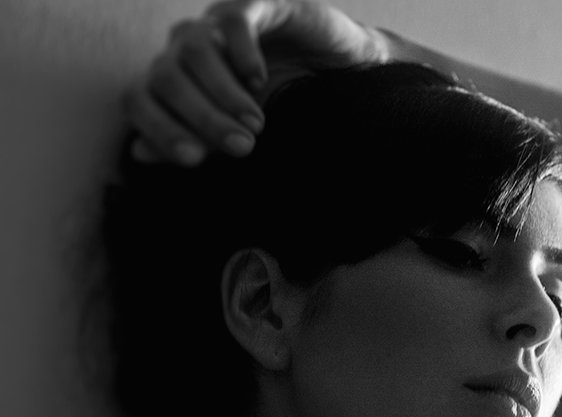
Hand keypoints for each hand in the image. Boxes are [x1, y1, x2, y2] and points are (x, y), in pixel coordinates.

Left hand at [124, 1, 387, 165]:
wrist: (327, 75)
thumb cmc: (273, 108)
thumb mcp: (230, 136)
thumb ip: (191, 143)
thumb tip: (139, 152)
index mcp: (170, 83)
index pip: (138, 99)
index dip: (158, 129)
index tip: (193, 160)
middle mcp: (182, 49)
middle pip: (166, 78)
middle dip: (202, 118)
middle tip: (241, 147)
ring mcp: (214, 24)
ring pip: (194, 50)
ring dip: (223, 93)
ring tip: (256, 123)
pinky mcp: (252, 3)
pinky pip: (232, 19)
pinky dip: (242, 53)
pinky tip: (258, 80)